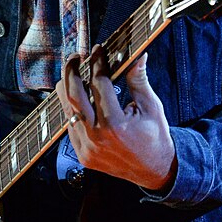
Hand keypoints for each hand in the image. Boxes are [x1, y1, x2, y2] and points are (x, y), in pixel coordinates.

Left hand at [56, 46, 175, 190]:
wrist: (154, 171)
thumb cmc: (155, 137)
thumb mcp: (151, 106)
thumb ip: (139, 80)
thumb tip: (138, 55)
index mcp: (116, 124)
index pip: (99, 83)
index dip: (97, 63)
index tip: (98, 50)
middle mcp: (97, 137)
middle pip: (73, 95)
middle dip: (72, 71)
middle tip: (77, 57)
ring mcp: (87, 148)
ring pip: (67, 110)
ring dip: (68, 89)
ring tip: (74, 75)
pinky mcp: (82, 155)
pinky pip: (70, 125)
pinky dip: (73, 109)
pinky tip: (80, 98)